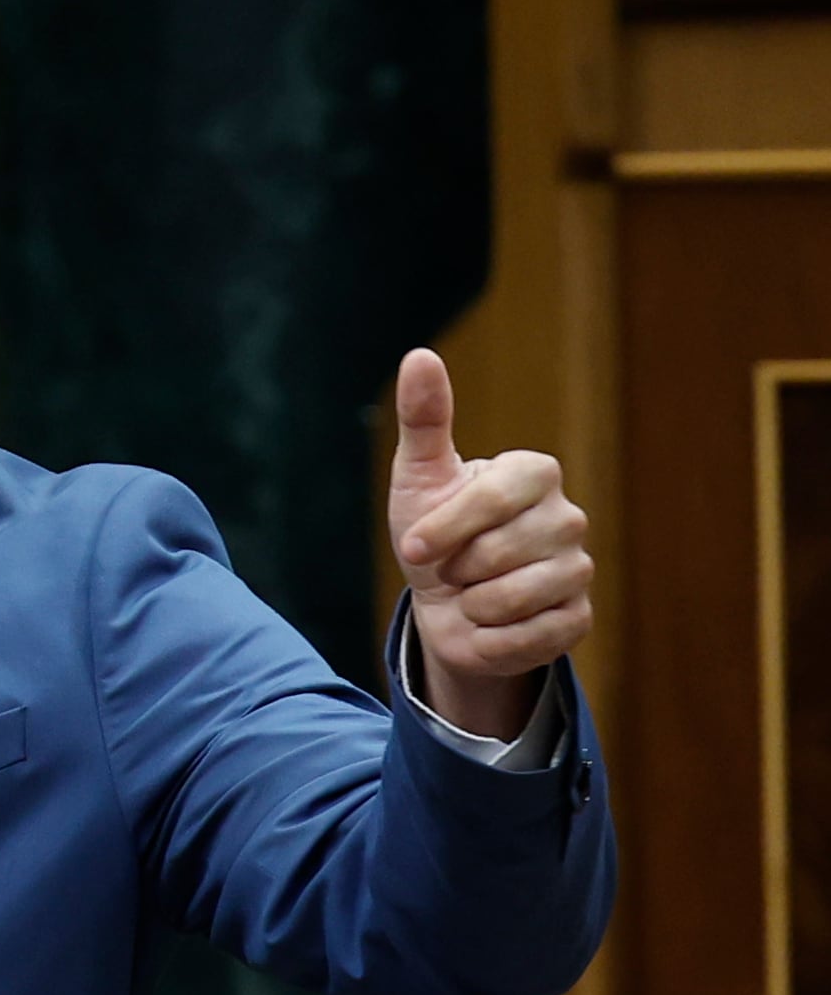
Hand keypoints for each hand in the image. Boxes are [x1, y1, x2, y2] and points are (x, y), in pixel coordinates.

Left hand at [388, 349, 592, 739]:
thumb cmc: (431, 531)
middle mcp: (568, 518)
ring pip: (514, 598)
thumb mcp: (419, 475)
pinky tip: (488, 625)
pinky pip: (528, 637)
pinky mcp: (578, 620)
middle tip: (452, 567)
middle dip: (456, 569)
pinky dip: (491, 639)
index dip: (445, 527)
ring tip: (470, 593)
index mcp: (534, 473)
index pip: (493, 498)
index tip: (414, 545)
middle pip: (499, 553)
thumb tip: (420, 355)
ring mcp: (579, 570)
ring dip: (472, 605)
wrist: (441, 605)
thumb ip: (423, 418)